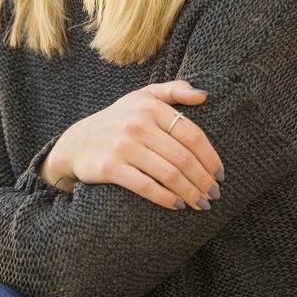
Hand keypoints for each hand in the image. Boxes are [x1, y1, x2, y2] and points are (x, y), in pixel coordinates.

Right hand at [40, 80, 224, 210]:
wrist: (76, 143)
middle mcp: (137, 123)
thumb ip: (173, 91)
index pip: (192, 135)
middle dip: (203, 180)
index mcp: (150, 106)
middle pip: (183, 157)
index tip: (220, 175)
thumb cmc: (117, 121)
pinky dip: (166, 198)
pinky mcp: (109, 167)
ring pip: (168, 174)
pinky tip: (178, 206)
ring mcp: (122, 145)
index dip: (211, 158)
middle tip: (214, 195)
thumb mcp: (141, 97)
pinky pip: (145, 186)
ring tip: (201, 204)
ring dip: (190, 192)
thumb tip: (204, 95)